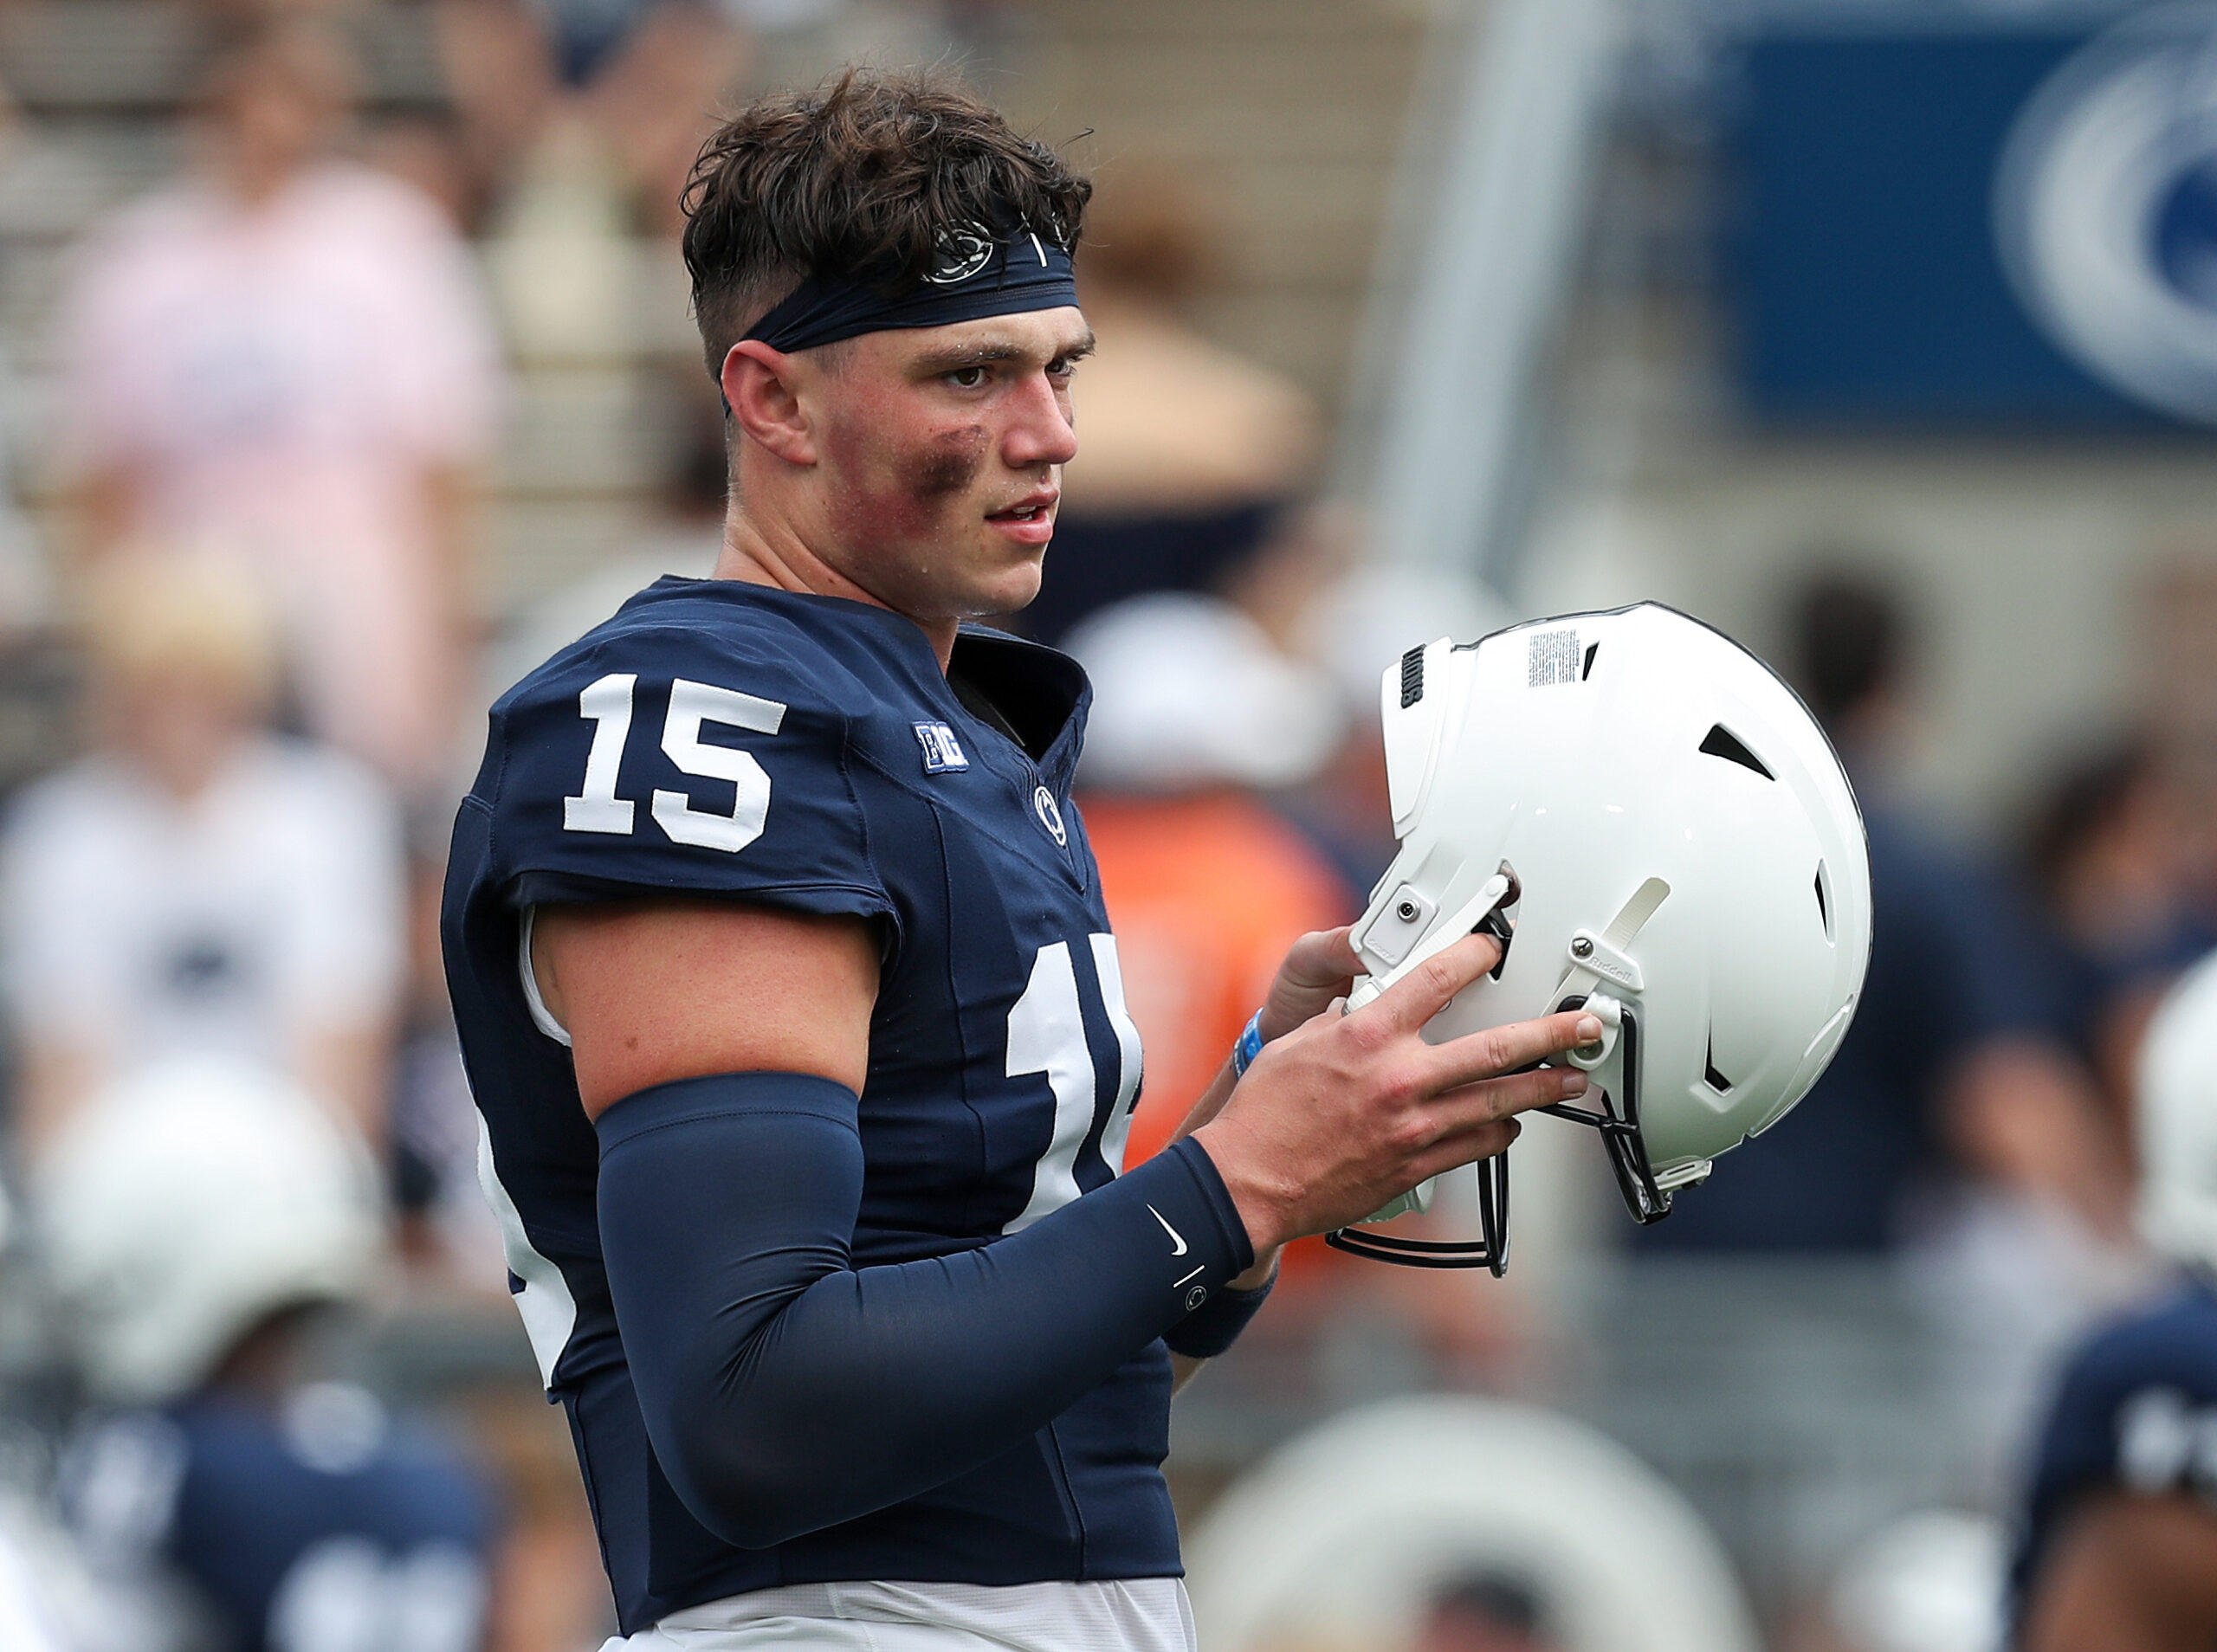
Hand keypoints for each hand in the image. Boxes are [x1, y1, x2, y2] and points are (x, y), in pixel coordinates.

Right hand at [1191, 931, 1598, 1256]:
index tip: (1493, 949)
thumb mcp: (1296, 1043)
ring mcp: (1413, 1127)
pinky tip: (1513, 1124)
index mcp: (1367, 1037)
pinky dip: (1500, 1133)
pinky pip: (1476, 1147)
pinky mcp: (1415, 1166)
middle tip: (1586, 1026)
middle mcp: (1399, 1078)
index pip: (1435, 980)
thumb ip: (1342, 1022)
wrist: (1250, 1181)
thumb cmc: (1265, 1115)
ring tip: (1572, 1080)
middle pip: (1495, 1049)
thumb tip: (1365, 1008)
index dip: (1472, 956)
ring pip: (1499, 1103)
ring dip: (1543, 1089)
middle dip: (1551, 1034)